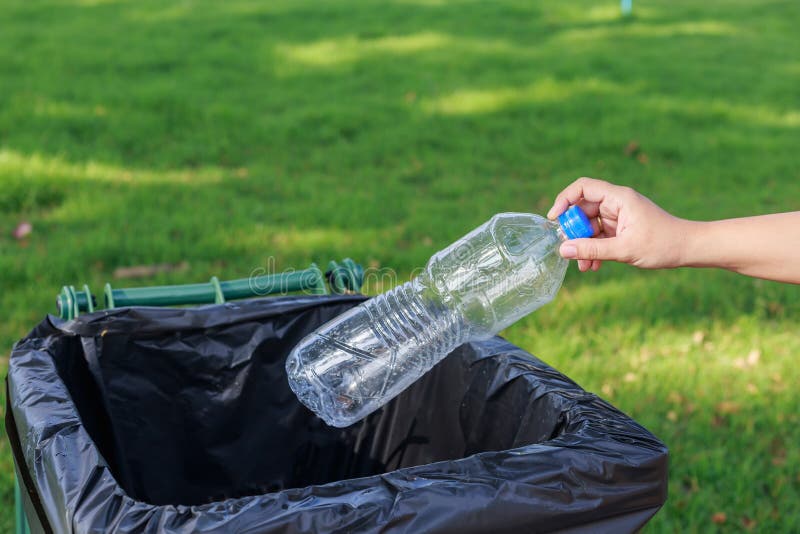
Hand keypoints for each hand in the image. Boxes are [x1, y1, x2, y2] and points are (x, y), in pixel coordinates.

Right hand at [547, 178, 689, 271]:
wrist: (688, 249)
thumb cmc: (663, 244)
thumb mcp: (624, 249)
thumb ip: (592, 249)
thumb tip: (563, 250)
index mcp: (619, 198)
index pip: (583, 188)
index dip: (565, 199)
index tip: (554, 219)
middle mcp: (616, 203)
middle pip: (582, 209)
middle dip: (574, 231)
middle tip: (569, 250)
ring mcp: (618, 216)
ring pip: (589, 226)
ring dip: (583, 245)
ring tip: (584, 266)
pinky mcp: (620, 229)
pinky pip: (599, 236)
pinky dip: (594, 249)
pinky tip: (594, 266)